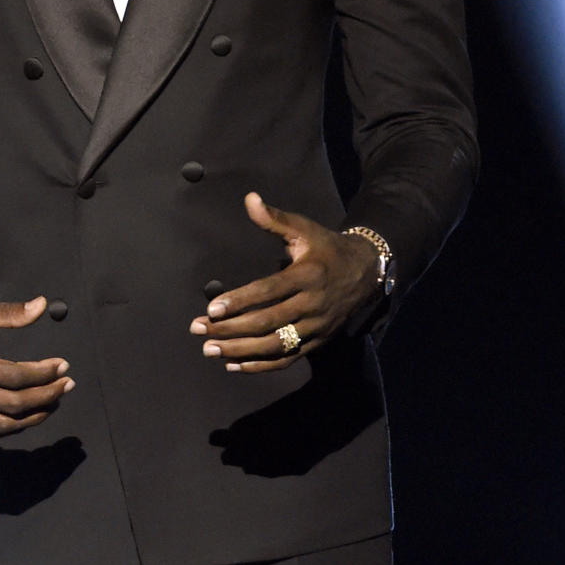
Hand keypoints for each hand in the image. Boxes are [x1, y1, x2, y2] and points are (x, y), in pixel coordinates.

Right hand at [0, 295, 73, 436]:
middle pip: (10, 405)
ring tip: (53, 402)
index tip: (63, 365)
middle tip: (67, 384)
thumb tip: (42, 305)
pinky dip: (8, 427)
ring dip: (32, 417)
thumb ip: (8, 312)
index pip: (13, 376)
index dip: (42, 373)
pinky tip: (26, 415)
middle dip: (45, 396)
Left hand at [189, 192, 379, 372]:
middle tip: (198, 329)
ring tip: (210, 349)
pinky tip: (234, 364)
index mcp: (307, 275)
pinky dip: (260, 366)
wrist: (365, 272)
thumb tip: (249, 199)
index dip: (240, 300)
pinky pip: (287, 359)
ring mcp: (316, 328)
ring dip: (240, 350)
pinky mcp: (317, 343)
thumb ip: (274, 219)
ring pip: (275, 345)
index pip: (269, 291)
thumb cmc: (326, 247)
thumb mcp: (304, 228)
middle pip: (267, 322)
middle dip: (230, 329)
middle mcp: (312, 305)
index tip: (212, 308)